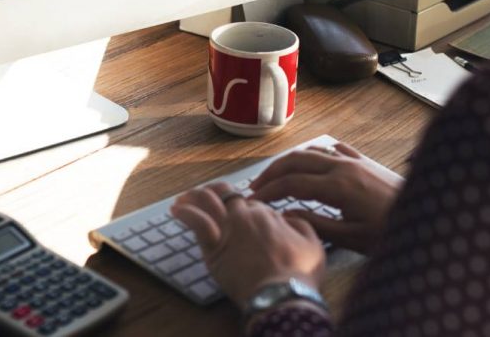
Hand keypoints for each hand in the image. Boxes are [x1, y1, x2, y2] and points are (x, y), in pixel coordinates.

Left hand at [171, 183, 325, 307]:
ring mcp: (228, 229)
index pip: (249, 202)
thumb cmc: (299, 274)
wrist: (281, 295)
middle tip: (206, 195)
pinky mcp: (214, 247)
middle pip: (226, 196)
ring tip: (184, 198)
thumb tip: (289, 217)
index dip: (243, 206)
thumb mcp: (313, 244)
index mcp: (268, 214)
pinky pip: (196, 222)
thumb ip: (301, 224)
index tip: (237, 211)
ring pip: (207, 202)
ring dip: (194, 197)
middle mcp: (246, 216)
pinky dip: (184, 212)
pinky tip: (176, 209)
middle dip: (215, 193)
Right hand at [249, 143, 400, 252]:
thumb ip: (316, 225)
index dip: (269, 191)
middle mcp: (342, 166)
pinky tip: (312, 160)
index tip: (253, 201)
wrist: (427, 215)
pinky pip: (333, 149)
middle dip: (272, 171)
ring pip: (313, 151)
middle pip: (296, 160)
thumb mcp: (352, 238)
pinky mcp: (365, 162)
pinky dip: (315, 153)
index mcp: (337, 186)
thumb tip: (285, 216)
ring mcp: (354, 161)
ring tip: (276, 175)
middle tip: (256, 186)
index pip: (292, 183)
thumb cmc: (389, 232)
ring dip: (291, 161)